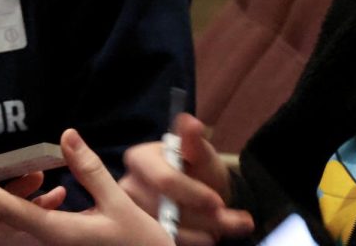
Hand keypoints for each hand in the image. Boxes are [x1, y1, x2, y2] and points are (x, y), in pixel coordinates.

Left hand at [0, 128, 174, 245]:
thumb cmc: (140, 245)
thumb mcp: (119, 204)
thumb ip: (90, 170)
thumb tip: (65, 135)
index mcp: (55, 235)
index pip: (3, 208)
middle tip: (8, 165)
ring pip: (6, 226)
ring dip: (12, 197)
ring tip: (40, 176)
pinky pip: (23, 231)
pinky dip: (29, 209)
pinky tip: (57, 195)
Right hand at [120, 114, 253, 244]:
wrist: (203, 194)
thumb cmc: (198, 168)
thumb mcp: (201, 153)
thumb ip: (194, 141)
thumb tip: (190, 121)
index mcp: (139, 159)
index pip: (164, 180)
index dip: (193, 193)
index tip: (218, 202)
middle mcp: (128, 186)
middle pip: (166, 209)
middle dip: (202, 217)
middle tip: (227, 219)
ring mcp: (132, 212)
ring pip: (168, 230)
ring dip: (202, 232)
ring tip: (225, 227)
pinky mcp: (141, 234)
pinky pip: (168, 242)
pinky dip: (195, 241)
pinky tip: (210, 235)